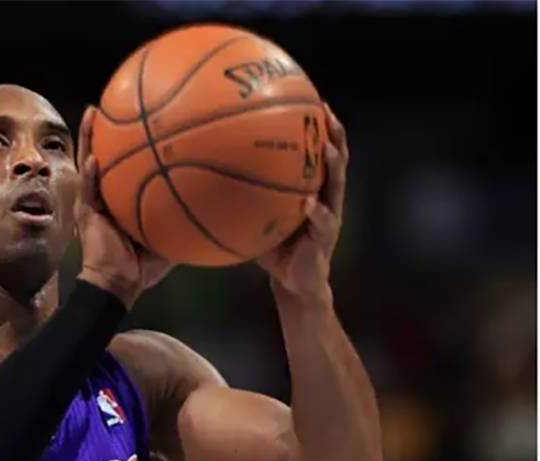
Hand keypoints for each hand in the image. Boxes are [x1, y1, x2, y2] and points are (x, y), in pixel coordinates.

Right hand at [74, 106, 171, 307]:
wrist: (117, 285)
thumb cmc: (142, 267)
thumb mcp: (171, 238)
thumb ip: (187, 219)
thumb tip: (220, 208)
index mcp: (122, 196)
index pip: (125, 161)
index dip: (129, 138)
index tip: (141, 113)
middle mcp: (106, 194)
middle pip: (105, 152)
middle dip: (108, 127)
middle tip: (116, 100)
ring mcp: (93, 201)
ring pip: (89, 161)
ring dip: (90, 138)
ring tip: (94, 113)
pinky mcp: (86, 213)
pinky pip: (88, 189)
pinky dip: (90, 174)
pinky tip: (95, 158)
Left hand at [257, 103, 348, 306]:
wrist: (294, 282)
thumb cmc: (273, 248)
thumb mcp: (255, 220)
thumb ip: (240, 201)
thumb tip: (203, 182)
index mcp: (311, 189)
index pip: (315, 152)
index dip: (315, 126)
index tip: (309, 98)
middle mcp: (325, 197)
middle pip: (334, 159)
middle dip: (333, 134)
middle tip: (326, 110)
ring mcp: (330, 216)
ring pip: (337, 185)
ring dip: (333, 165)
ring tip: (327, 147)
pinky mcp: (326, 239)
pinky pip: (324, 222)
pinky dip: (317, 212)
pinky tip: (310, 203)